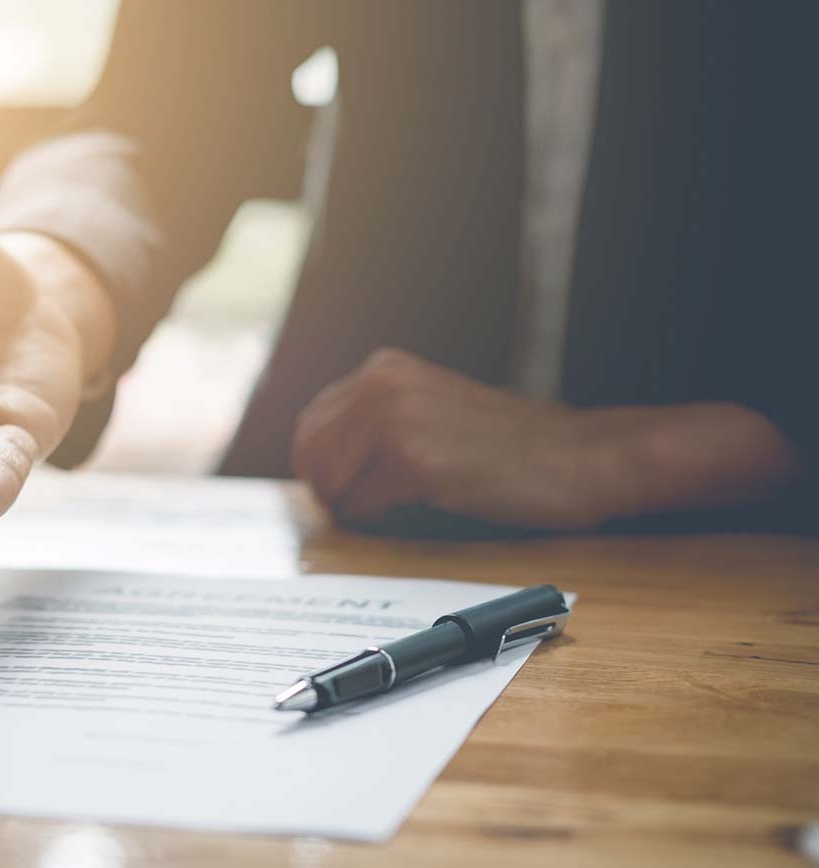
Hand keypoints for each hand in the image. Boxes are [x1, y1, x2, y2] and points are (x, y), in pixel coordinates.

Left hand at [291, 348, 605, 530]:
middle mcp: (382, 384)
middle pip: (309, 457)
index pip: (309, 428)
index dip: (324, 469)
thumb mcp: (430, 409)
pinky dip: (385, 519)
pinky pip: (363, 507)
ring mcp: (396, 419)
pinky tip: (424, 507)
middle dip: (333, 491)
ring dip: (357, 507)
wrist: (581, 457)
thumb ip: (376, 422)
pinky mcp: (414, 460)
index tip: (353, 490)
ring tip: (402, 504)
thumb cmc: (509, 447)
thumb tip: (316, 463)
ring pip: (329, 484)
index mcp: (383, 369)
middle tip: (374, 506)